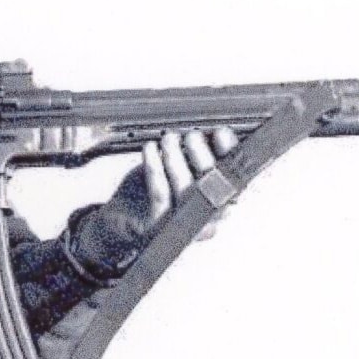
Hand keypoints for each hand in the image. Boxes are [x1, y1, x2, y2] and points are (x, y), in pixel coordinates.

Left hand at [70, 127, 239, 275]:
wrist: (122, 219)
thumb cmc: (155, 191)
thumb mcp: (182, 169)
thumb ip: (199, 155)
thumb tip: (209, 131)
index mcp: (221, 202)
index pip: (236, 178)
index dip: (231, 155)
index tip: (221, 133)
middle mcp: (208, 219)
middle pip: (214, 185)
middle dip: (203, 154)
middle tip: (192, 136)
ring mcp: (183, 226)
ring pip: (186, 188)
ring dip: (177, 157)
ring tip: (169, 139)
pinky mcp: (158, 227)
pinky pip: (160, 192)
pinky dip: (155, 166)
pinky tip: (150, 150)